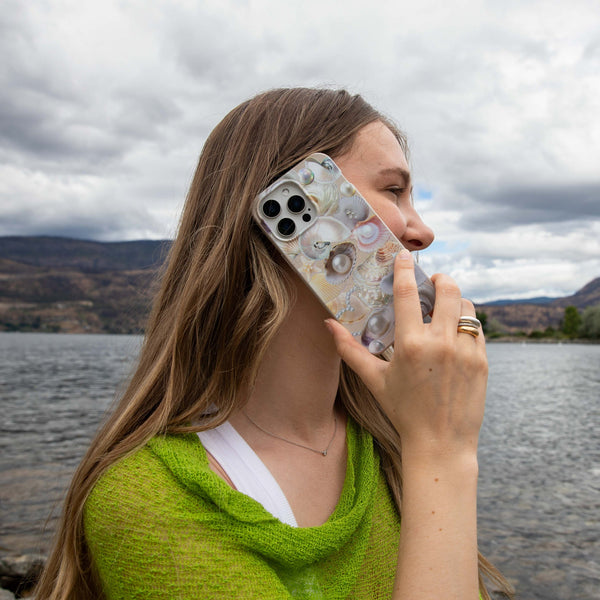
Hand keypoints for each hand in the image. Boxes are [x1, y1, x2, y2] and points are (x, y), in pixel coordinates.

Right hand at [326, 250, 486, 461]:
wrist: (441, 443)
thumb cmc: (403, 411)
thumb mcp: (374, 379)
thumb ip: (349, 349)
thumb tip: (328, 325)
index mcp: (410, 344)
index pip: (408, 293)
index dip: (405, 269)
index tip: (405, 256)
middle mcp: (441, 343)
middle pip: (448, 289)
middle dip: (440, 278)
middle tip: (433, 281)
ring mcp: (466, 351)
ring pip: (467, 307)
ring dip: (456, 301)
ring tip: (445, 309)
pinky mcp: (482, 360)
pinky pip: (477, 329)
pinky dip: (466, 324)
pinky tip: (455, 334)